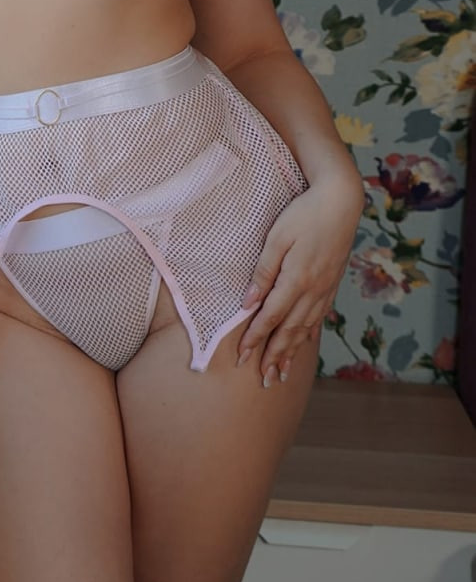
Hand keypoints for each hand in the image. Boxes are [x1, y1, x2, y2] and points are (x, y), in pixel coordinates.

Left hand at [236, 179, 363, 385]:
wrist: (341, 202)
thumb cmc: (304, 214)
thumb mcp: (277, 238)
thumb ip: (263, 272)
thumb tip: (248, 303)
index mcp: (297, 279)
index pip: (270, 317)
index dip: (255, 338)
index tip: (241, 357)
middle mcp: (313, 290)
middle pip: (290, 330)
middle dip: (274, 356)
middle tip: (263, 379)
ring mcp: (325, 289)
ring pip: (306, 328)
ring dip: (292, 352)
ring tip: (281, 372)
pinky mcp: (332, 283)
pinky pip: (318, 317)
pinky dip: (308, 334)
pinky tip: (303, 342)